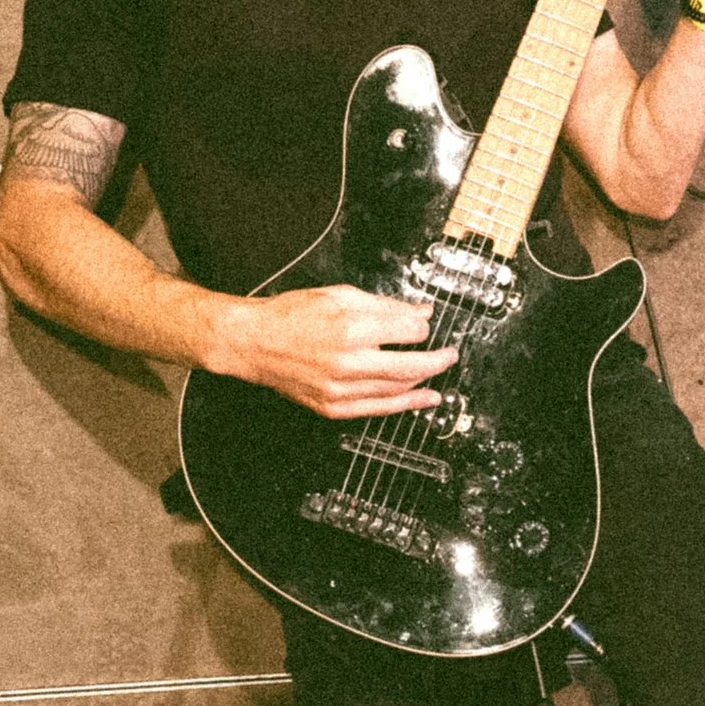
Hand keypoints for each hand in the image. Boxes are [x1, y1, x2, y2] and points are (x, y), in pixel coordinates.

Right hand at [215, 283, 458, 417]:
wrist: (253, 343)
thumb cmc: (290, 316)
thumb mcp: (339, 296)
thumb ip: (383, 305)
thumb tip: (419, 311)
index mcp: (350, 327)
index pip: (408, 331)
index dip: (423, 327)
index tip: (426, 324)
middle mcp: (347, 361)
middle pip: (410, 365)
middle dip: (438, 360)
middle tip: (451, 355)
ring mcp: (340, 389)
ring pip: (397, 389)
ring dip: (424, 383)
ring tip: (440, 377)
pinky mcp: (333, 407)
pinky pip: (378, 409)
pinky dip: (404, 405)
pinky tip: (422, 399)